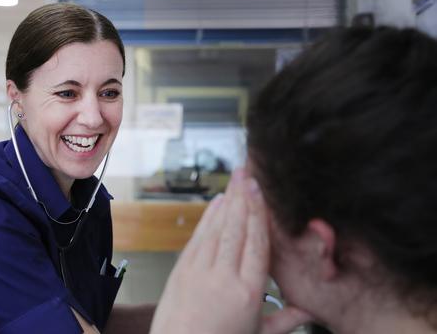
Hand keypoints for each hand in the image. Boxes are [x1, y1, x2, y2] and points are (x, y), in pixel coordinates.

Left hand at [150, 169, 310, 333]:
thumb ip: (285, 321)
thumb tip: (309, 311)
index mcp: (248, 293)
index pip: (258, 245)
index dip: (260, 215)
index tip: (262, 192)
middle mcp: (224, 277)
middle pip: (237, 230)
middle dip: (243, 198)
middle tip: (249, 172)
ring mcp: (199, 271)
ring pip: (217, 229)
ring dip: (227, 201)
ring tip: (235, 179)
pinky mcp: (181, 270)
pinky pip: (198, 238)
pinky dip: (207, 218)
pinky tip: (216, 203)